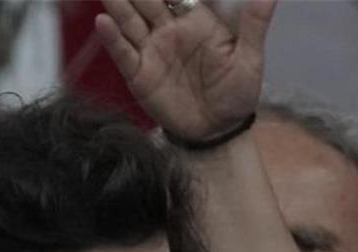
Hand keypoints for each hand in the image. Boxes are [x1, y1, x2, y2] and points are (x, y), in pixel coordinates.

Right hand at [95, 0, 276, 140]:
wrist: (218, 132)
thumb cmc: (236, 94)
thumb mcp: (250, 58)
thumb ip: (254, 23)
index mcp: (195, 20)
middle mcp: (168, 31)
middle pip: (146, 0)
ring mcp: (151, 51)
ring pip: (129, 19)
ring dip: (118, 3)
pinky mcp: (139, 75)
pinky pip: (123, 53)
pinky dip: (112, 38)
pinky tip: (103, 21)